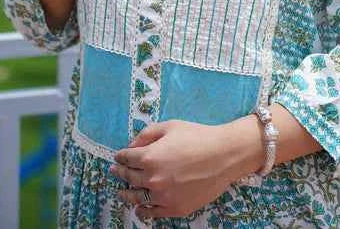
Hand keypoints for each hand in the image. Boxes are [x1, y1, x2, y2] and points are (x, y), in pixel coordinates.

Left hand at [111, 120, 234, 219]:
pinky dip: (143, 211)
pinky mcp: (175, 209)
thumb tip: (132, 145)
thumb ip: (147, 134)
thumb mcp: (170, 126)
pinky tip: (140, 208)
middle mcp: (152, 180)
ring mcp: (163, 197)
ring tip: (122, 192)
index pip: (127, 159)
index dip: (121, 157)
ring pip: (137, 198)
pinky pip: (153, 213)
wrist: (224, 156)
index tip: (118, 157)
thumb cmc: (198, 136)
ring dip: (127, 194)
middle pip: (130, 178)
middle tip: (115, 172)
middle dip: (121, 173)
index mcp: (149, 157)